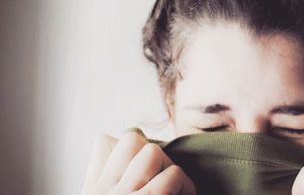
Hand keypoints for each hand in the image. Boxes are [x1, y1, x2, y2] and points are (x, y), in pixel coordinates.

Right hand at [81, 131, 196, 194]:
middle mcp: (100, 191)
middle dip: (155, 157)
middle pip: (132, 139)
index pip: (103, 143)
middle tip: (166, 182)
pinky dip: (186, 187)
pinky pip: (174, 174)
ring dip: (171, 171)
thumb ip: (113, 179)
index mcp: (91, 192)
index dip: (130, 151)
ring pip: (154, 152)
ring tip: (178, 192)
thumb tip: (137, 149)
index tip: (145, 171)